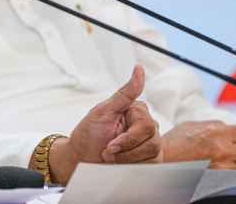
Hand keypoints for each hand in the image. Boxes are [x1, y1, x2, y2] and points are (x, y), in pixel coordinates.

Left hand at [49, 66, 161, 182]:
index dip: (127, 138)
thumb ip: (124, 93)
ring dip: (127, 159)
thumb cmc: (89, 134)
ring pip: (153, 153)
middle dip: (125, 150)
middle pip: (152, 140)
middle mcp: (146, 125)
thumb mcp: (102, 111)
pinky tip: (121, 162)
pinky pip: (152, 164)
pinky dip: (133, 165)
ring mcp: (150, 142)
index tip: (110, 144)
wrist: (82, 159)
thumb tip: (139, 69)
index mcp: (136, 110)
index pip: (146, 124)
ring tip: (112, 156)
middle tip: (108, 150)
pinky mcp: (151, 158)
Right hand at [164, 121, 235, 175]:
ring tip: (230, 156)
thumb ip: (216, 126)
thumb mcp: (195, 125)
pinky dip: (234, 169)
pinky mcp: (219, 178)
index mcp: (217, 132)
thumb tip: (231, 127)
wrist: (160, 160)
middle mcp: (223, 149)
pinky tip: (223, 165)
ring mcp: (223, 166)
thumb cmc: (174, 142)